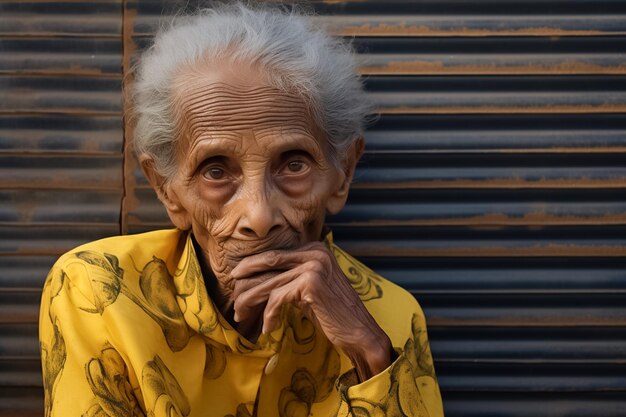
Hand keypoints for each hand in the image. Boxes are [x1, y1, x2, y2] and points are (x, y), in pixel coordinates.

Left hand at [230, 242, 392, 380]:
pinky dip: (269, 315)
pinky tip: (268, 328)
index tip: (238, 284)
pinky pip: (277, 299)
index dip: (252, 269)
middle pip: (268, 263)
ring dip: (251, 302)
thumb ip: (289, 278)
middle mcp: (314, 252)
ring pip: (269, 283)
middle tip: (234, 301)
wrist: (359, 331)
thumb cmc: (332, 314)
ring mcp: (313, 265)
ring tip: (242, 317)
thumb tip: (255, 280)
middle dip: (246, 282)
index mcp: (314, 248)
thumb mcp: (309, 289)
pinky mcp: (310, 283)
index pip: (274, 255)